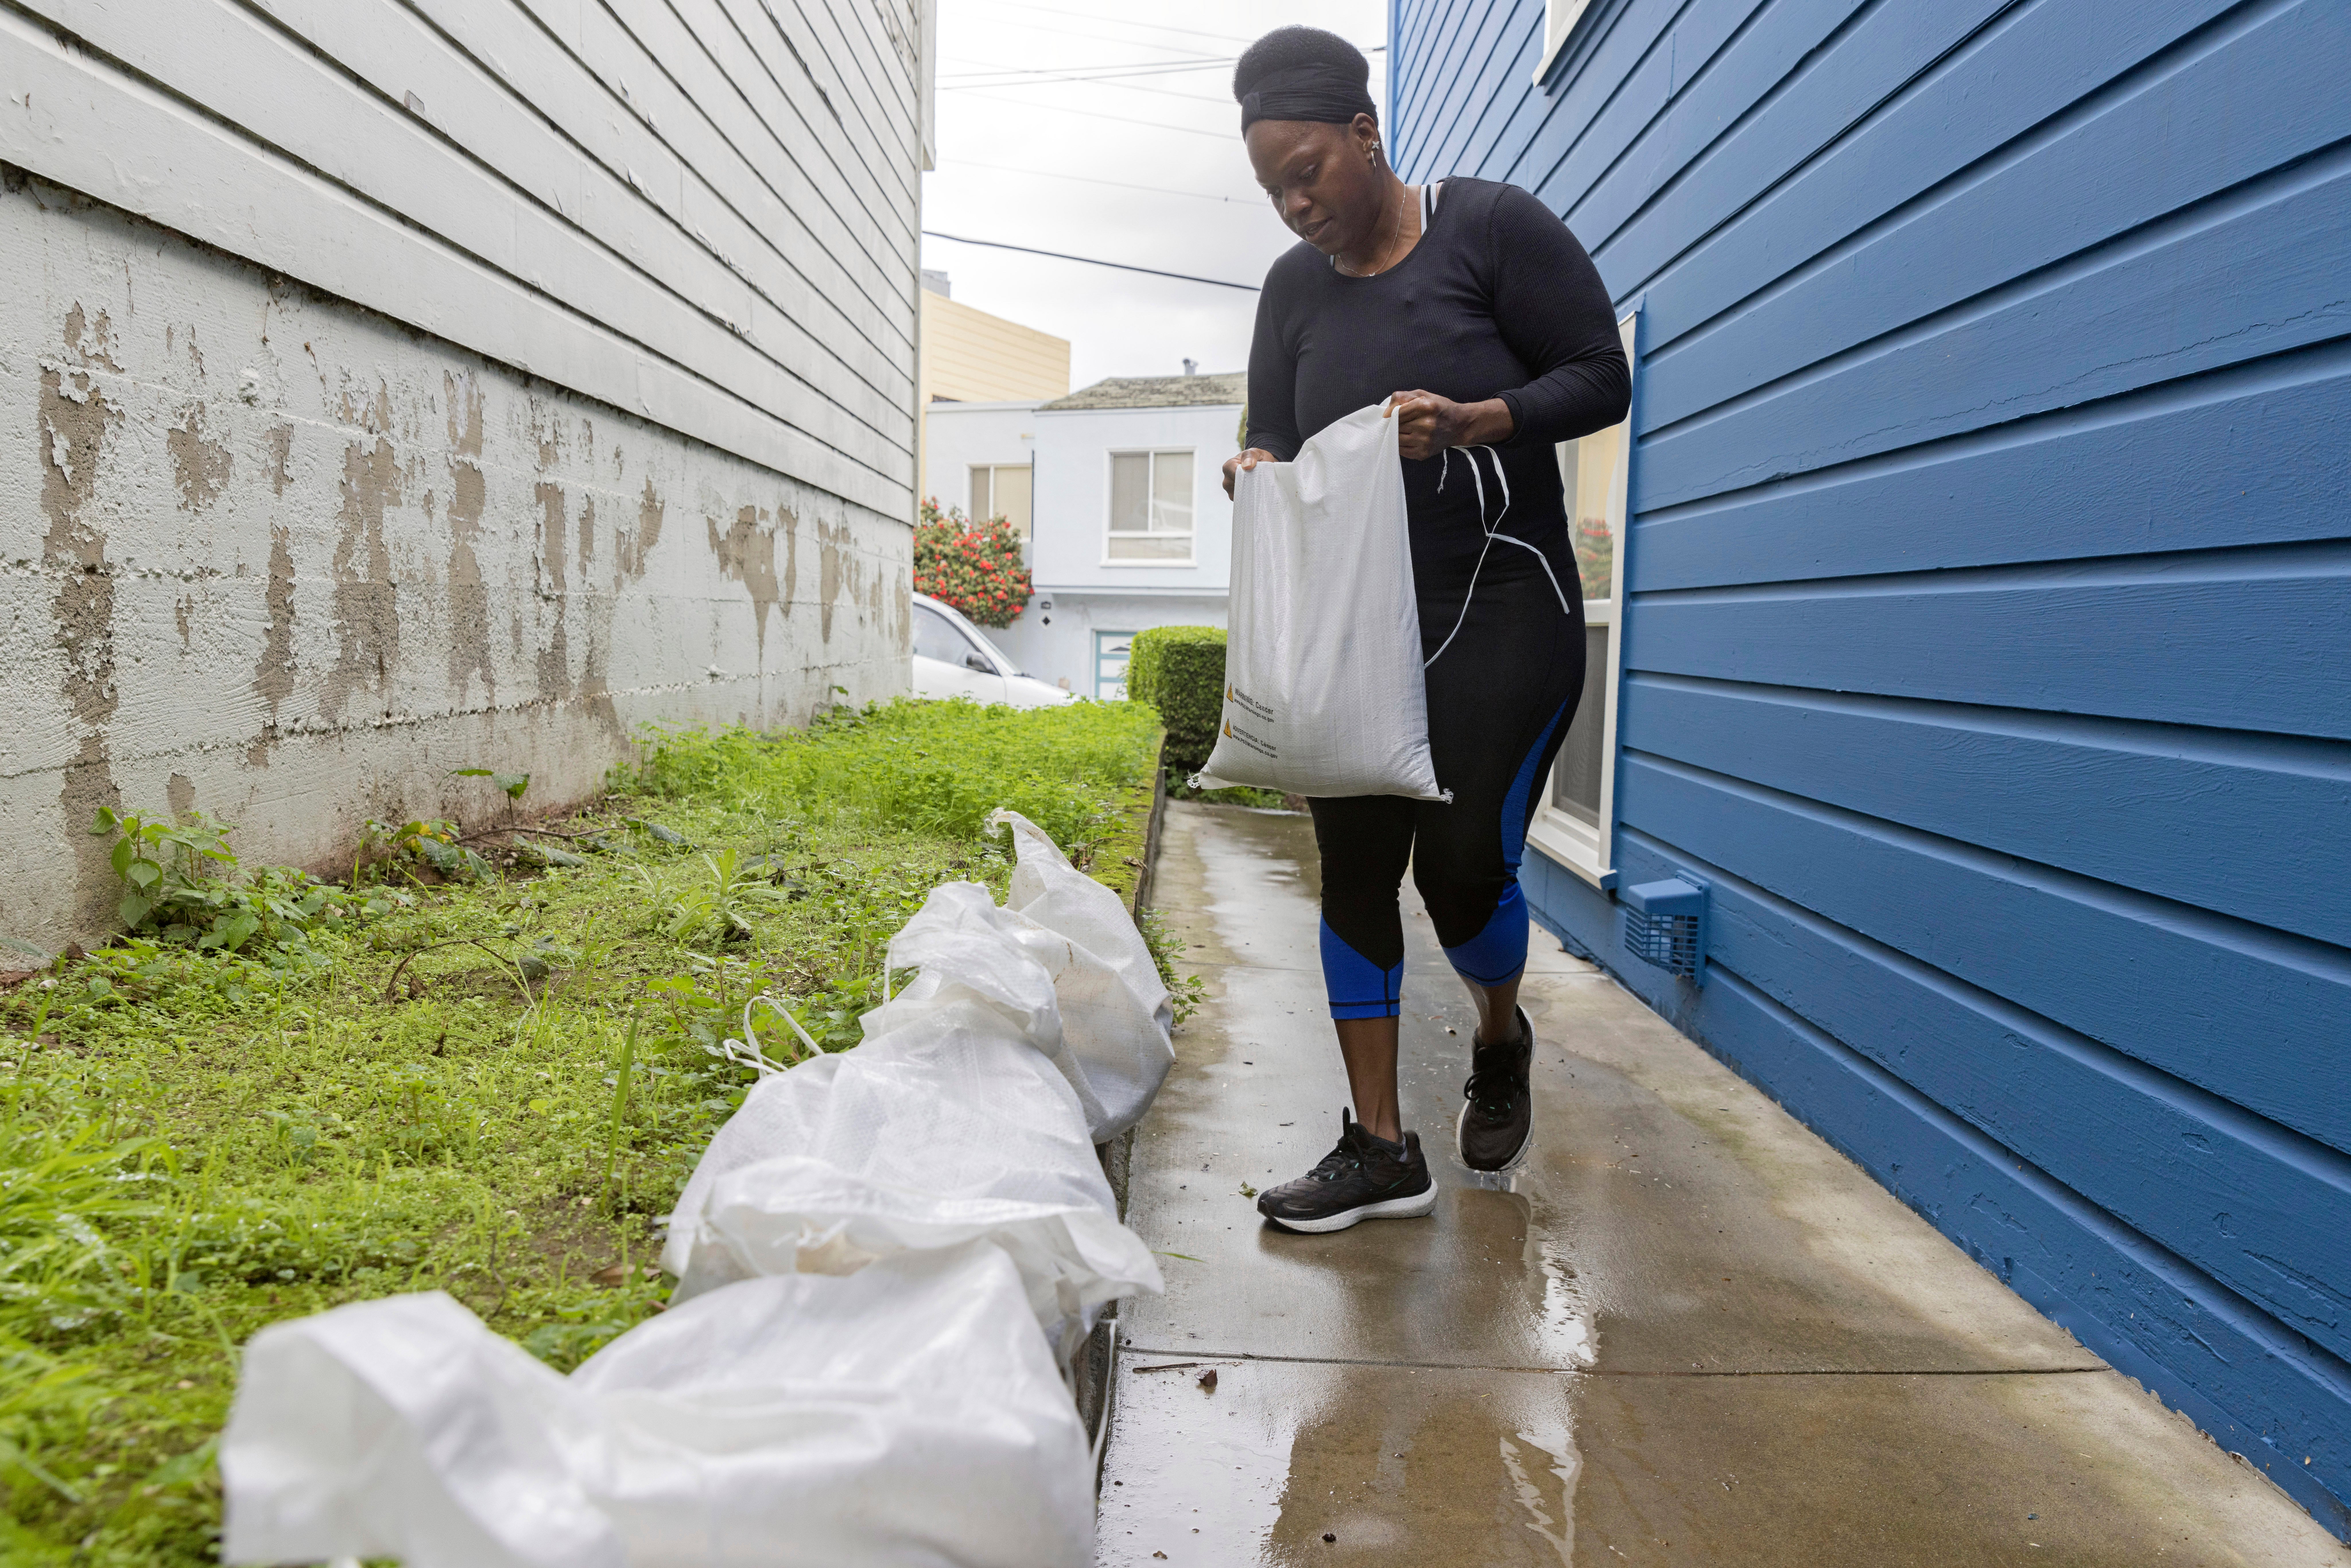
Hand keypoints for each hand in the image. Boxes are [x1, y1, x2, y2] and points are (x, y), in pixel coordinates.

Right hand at [1223, 447, 1277, 497]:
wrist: (1262, 466)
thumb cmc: (1256, 458)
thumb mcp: (1255, 452)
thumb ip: (1250, 456)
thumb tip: (1247, 466)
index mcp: (1228, 467)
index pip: (1234, 475)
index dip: (1246, 476)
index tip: (1256, 475)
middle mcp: (1226, 480)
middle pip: (1237, 487)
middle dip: (1249, 485)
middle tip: (1260, 482)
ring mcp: (1231, 491)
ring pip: (1240, 496)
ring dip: (1250, 493)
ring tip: (1259, 486)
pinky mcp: (1237, 499)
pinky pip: (1243, 501)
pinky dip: (1250, 498)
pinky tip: (1257, 493)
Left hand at [1385, 390, 1514, 460]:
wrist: (1459, 425)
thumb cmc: (1440, 408)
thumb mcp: (1423, 395)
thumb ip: (1403, 397)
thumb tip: (1386, 412)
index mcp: (1426, 407)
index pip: (1397, 412)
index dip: (1391, 414)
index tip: (1390, 416)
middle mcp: (1426, 425)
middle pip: (1396, 426)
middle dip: (1394, 424)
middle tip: (1400, 423)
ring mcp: (1425, 441)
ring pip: (1396, 439)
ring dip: (1396, 435)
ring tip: (1405, 430)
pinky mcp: (1423, 453)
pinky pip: (1402, 450)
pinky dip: (1401, 445)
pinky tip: (1409, 439)